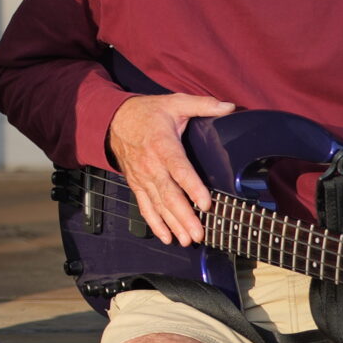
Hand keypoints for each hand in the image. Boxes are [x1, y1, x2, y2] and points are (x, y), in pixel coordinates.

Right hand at [105, 93, 233, 245]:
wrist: (113, 119)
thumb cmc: (148, 112)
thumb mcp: (175, 102)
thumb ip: (203, 104)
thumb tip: (229, 107)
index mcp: (162, 145)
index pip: (179, 169)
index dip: (192, 187)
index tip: (206, 204)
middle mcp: (151, 165)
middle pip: (169, 194)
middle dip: (184, 216)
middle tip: (199, 234)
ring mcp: (142, 177)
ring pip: (158, 205)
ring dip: (172, 224)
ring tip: (187, 240)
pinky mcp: (136, 184)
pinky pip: (144, 207)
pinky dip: (155, 224)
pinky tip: (167, 237)